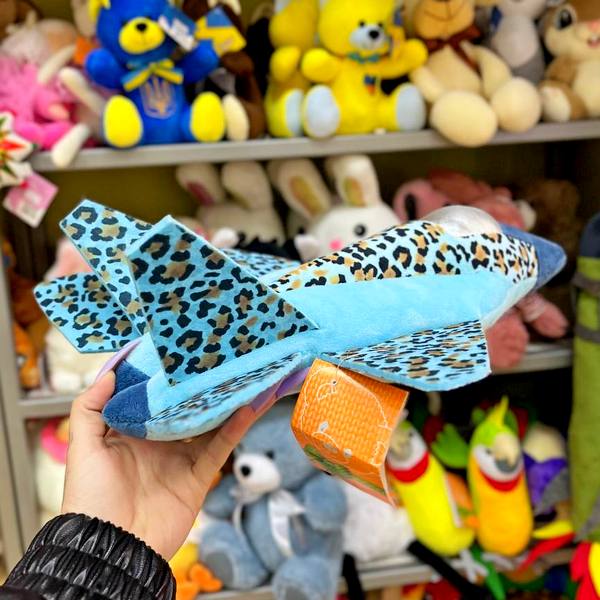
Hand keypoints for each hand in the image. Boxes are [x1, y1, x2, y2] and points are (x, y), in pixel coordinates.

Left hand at [62, 371, 260, 559]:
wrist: (110, 547)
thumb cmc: (90, 497)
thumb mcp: (83, 447)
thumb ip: (89, 408)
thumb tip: (109, 373)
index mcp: (133, 431)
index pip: (155, 396)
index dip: (167, 376)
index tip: (180, 349)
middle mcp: (160, 441)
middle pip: (187, 407)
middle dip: (203, 386)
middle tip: (220, 358)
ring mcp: (181, 458)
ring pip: (210, 424)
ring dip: (228, 402)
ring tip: (244, 377)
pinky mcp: (198, 476)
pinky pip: (219, 448)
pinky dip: (235, 429)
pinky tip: (248, 408)